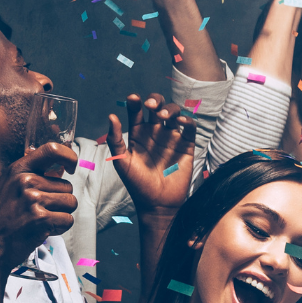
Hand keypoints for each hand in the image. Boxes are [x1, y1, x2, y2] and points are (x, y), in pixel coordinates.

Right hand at [0, 142, 78, 272]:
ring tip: (40, 220)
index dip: (68, 156)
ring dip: (61, 214)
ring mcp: (34, 199)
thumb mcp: (8, 186)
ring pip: (70, 202)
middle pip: (67, 186)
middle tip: (38, 211)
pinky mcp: (42, 219)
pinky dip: (59, 228)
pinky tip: (42, 230)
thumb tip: (60, 168)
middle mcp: (26, 181)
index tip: (72, 166)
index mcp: (18, 169)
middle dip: (59, 200)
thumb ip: (30, 175)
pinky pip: (68, 220)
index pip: (51, 150)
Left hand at [108, 93, 197, 211]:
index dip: (135, 102)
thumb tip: (111, 116)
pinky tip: (180, 122)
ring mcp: (172, 137)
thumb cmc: (137, 184)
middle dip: (155, 100)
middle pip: (157, 106)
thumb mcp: (122, 162)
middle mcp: (155, 132)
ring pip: (173, 113)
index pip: (136, 111)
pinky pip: (189, 128)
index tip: (133, 99)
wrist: (158, 203)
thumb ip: (116, 139)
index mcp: (138, 133)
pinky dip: (187, 120)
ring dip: (169, 109)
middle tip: (150, 105)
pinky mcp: (186, 145)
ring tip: (163, 116)